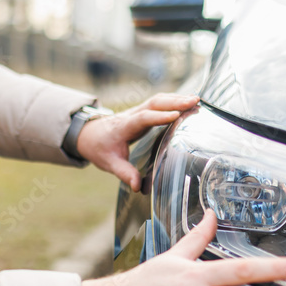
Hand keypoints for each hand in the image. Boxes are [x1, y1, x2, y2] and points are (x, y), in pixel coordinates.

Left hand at [76, 93, 198, 190]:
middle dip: (174, 101)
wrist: (89, 134)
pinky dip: (173, 100)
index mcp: (123, 127)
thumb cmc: (100, 148)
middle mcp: (131, 115)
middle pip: (153, 103)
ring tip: (197, 100)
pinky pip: (158, 103)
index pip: (142, 119)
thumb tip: (138, 186)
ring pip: (157, 100)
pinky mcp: (142, 112)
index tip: (176, 116)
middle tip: (194, 101)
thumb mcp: (108, 163)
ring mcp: (136, 111)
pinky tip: (187, 102)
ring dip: (176, 98)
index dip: (159, 117)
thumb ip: (124, 173)